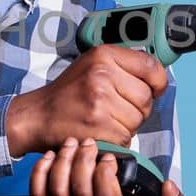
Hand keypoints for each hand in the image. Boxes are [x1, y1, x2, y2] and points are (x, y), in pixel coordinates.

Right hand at [6, 46, 168, 157]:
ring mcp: (100, 100)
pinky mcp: (98, 126)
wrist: (36, 116)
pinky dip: (117, 140)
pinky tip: (101, 133)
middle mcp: (102, 74)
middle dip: (138, 109)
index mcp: (103, 55)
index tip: (154, 89)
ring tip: (105, 121)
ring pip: (138, 120)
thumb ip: (122, 66)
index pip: (151, 66)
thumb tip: (158, 77)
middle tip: (117, 110)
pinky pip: (126, 138)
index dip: (158, 82)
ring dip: (127, 126)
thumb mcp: (91, 65)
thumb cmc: (68, 94)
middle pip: (146, 98)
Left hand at [30, 137, 186, 195]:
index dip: (105, 172)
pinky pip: (37, 195)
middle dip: (82, 160)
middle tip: (88, 142)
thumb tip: (168, 185)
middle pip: (79, 190)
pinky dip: (40, 172)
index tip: (109, 157)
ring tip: (71, 144)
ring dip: (62, 162)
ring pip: (57, 190)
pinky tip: (50, 156)